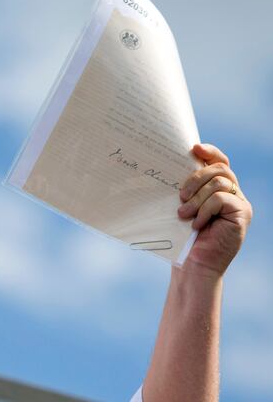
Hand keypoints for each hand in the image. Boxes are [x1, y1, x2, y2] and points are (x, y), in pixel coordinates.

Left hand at [178, 143, 252, 276]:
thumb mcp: (182, 207)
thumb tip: (170, 164)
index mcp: (218, 189)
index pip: (220, 162)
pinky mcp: (242, 214)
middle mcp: (233, 193)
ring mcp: (240, 203)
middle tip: (180, 196)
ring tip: (183, 214)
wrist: (193, 266)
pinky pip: (222, 199)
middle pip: (220, 168)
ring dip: (196, 198)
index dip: (209, 151)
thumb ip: (186, 189)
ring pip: (220, 183)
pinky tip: (196, 224)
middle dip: (196, 177)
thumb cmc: (182, 238)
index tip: (193, 148)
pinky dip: (205, 209)